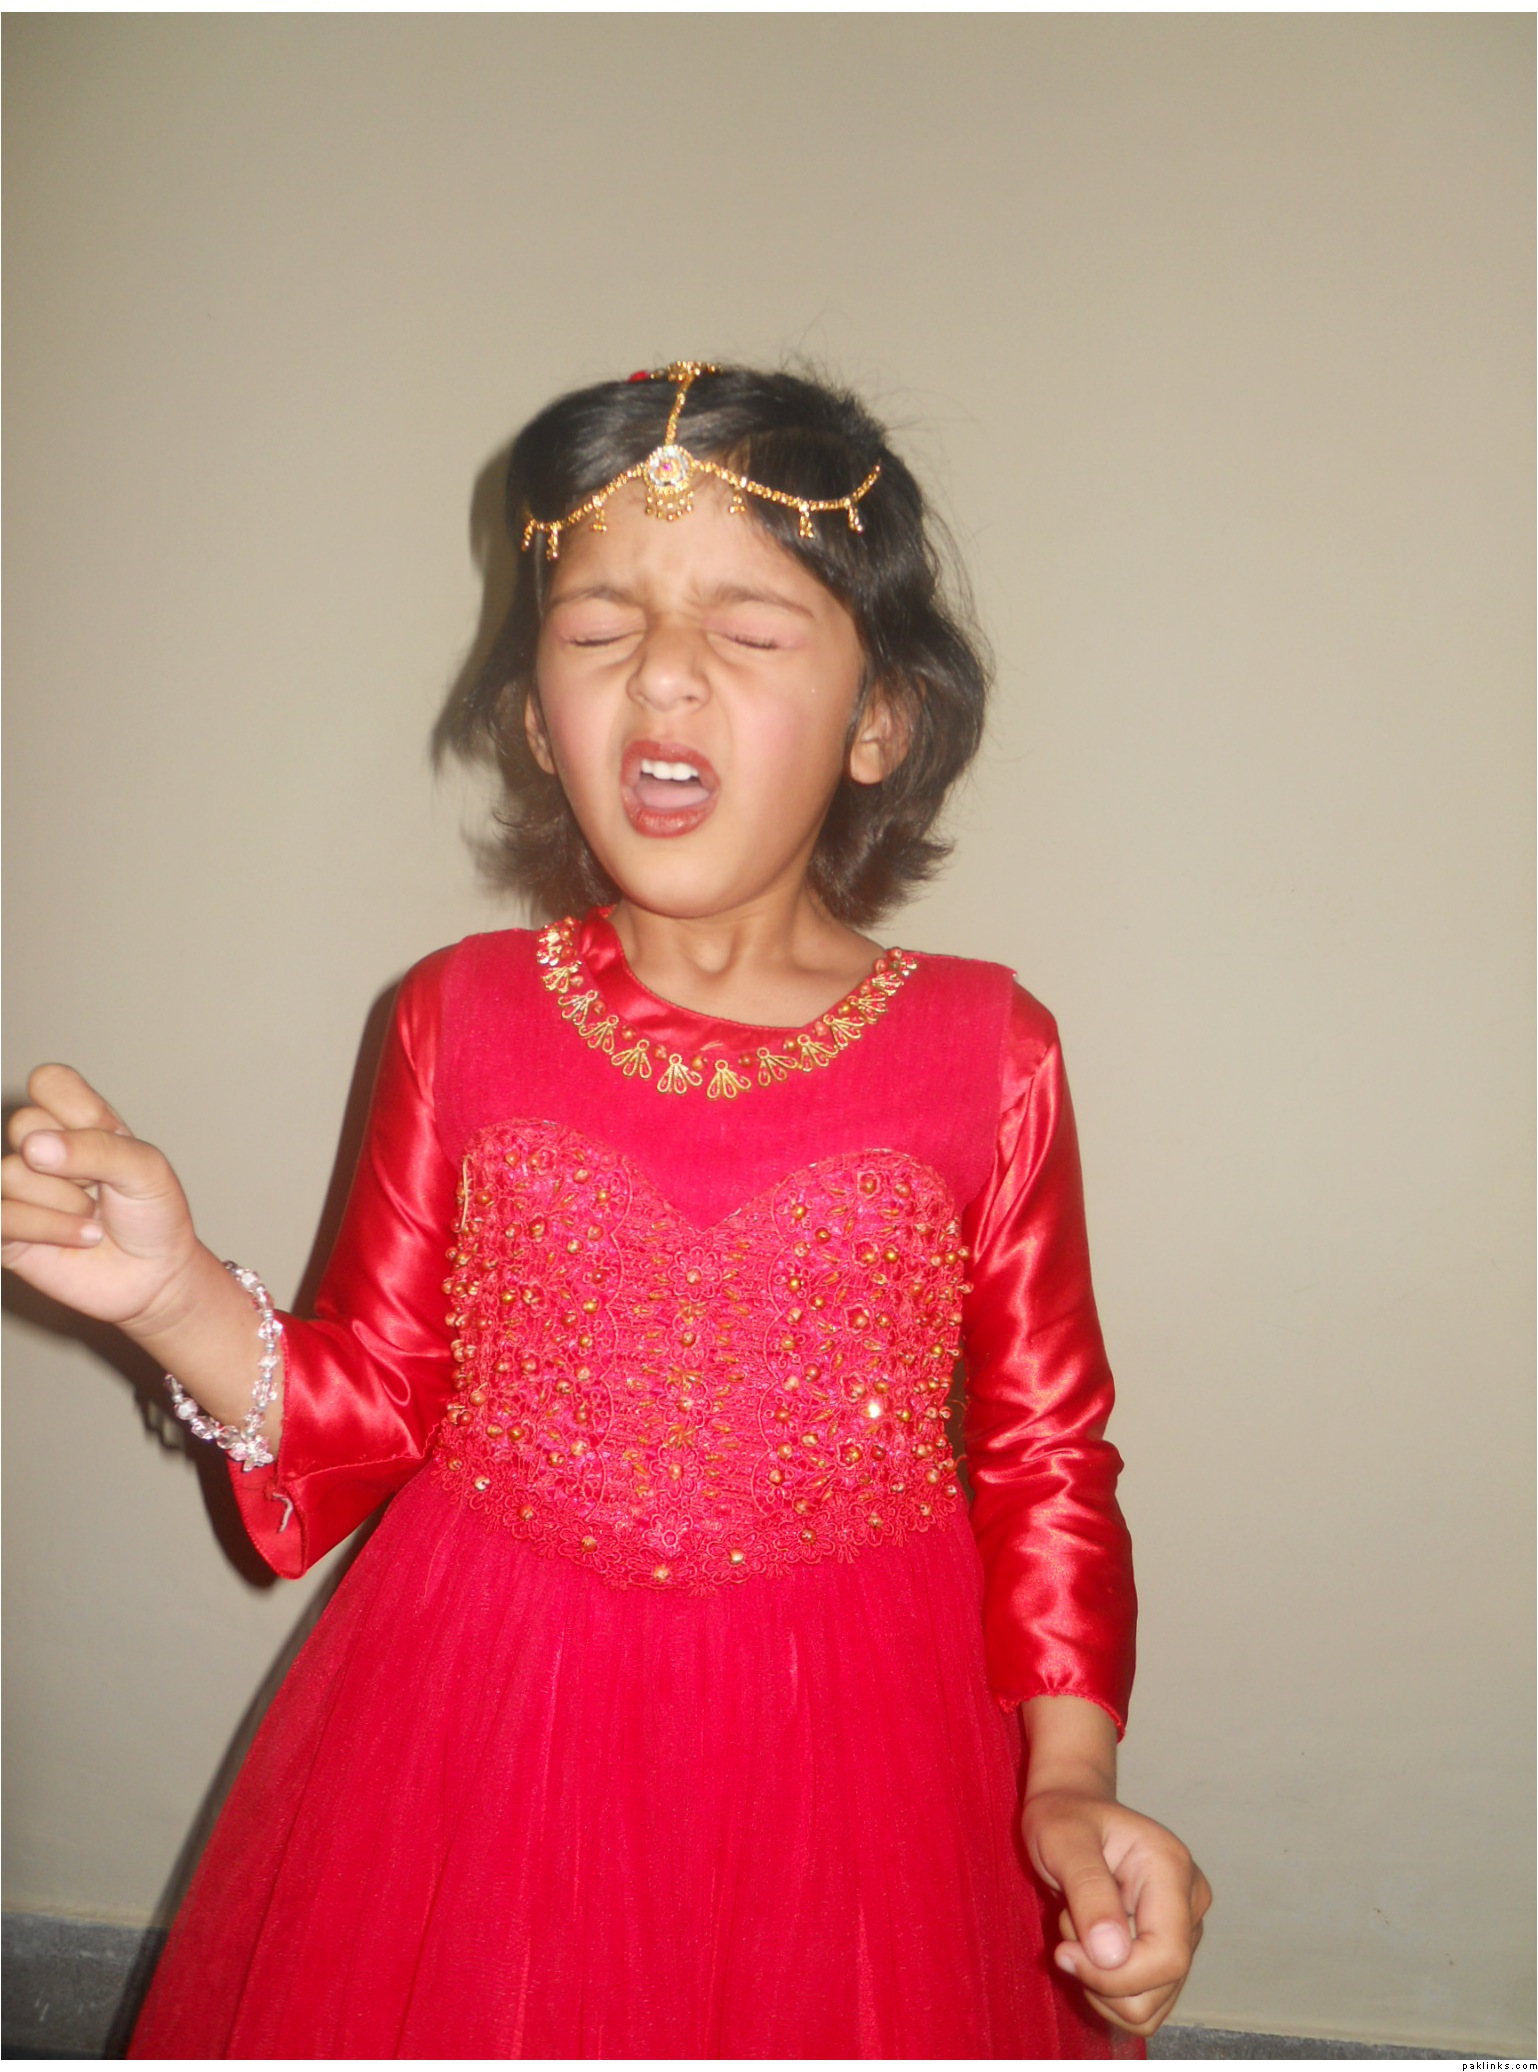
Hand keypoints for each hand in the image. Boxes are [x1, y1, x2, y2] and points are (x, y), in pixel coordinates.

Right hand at [2, 1063, 201, 1333]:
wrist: (155, 1274)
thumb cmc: (152, 1214)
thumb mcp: (145, 1169)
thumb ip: (98, 1147)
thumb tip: (34, 1148)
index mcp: (75, 1122)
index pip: (48, 1082)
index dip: (72, 1108)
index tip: (105, 1136)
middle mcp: (40, 1150)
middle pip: (24, 1125)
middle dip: (74, 1163)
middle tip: (100, 1186)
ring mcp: (18, 1190)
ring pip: (12, 1173)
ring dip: (67, 1203)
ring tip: (94, 1218)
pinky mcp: (4, 1230)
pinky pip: (1, 1216)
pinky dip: (49, 1227)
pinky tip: (83, 1236)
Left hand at [1023, 1787, 1210, 2035]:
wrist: (1071, 1809)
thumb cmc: (1062, 1817)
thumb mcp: (1061, 1841)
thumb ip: (1088, 1893)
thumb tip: (1112, 1956)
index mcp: (1171, 1870)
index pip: (1167, 1957)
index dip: (1115, 1975)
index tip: (1064, 1953)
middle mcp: (1190, 1903)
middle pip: (1159, 1987)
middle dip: (1101, 1978)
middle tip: (1067, 1929)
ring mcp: (1185, 1930)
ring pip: (1150, 2005)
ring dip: (1100, 1984)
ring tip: (1079, 1931)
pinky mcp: (1169, 1950)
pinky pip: (1143, 2002)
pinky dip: (1107, 1992)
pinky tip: (1089, 1950)